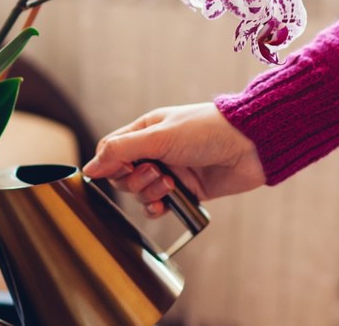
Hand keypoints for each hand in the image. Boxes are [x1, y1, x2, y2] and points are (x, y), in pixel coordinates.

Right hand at [83, 103, 264, 216]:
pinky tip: (167, 203)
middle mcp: (155, 151)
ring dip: (149, 192)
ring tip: (170, 184)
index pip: (111, 150)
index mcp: (146, 131)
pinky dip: (158, 208)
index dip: (109, 164)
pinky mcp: (185, 191)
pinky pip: (159, 206)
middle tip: (156, 173)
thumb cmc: (207, 130)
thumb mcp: (159, 137)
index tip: (119, 169)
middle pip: (123, 175)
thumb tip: (89, 169)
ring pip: (140, 192)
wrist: (249, 147)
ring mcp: (170, 172)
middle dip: (135, 180)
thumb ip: (121, 151)